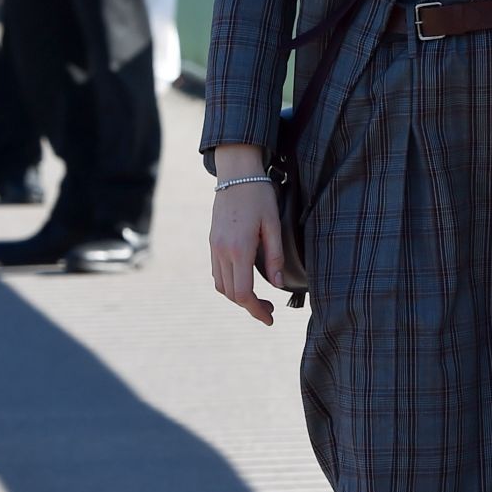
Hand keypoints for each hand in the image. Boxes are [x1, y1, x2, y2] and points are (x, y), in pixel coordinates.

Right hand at [210, 182, 284, 326]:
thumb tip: (278, 285)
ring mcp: (214, 247)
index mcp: (239, 249)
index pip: (243, 293)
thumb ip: (275, 257)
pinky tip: (245, 280)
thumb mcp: (273, 225)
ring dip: (238, 296)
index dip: (256, 310)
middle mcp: (222, 251)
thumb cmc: (259, 196)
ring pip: (221, 285)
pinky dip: (229, 283)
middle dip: (250, 306)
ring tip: (258, 297)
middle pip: (231, 294)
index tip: (270, 318)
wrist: (236, 173)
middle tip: (270, 308)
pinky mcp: (212, 242)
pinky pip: (217, 272)